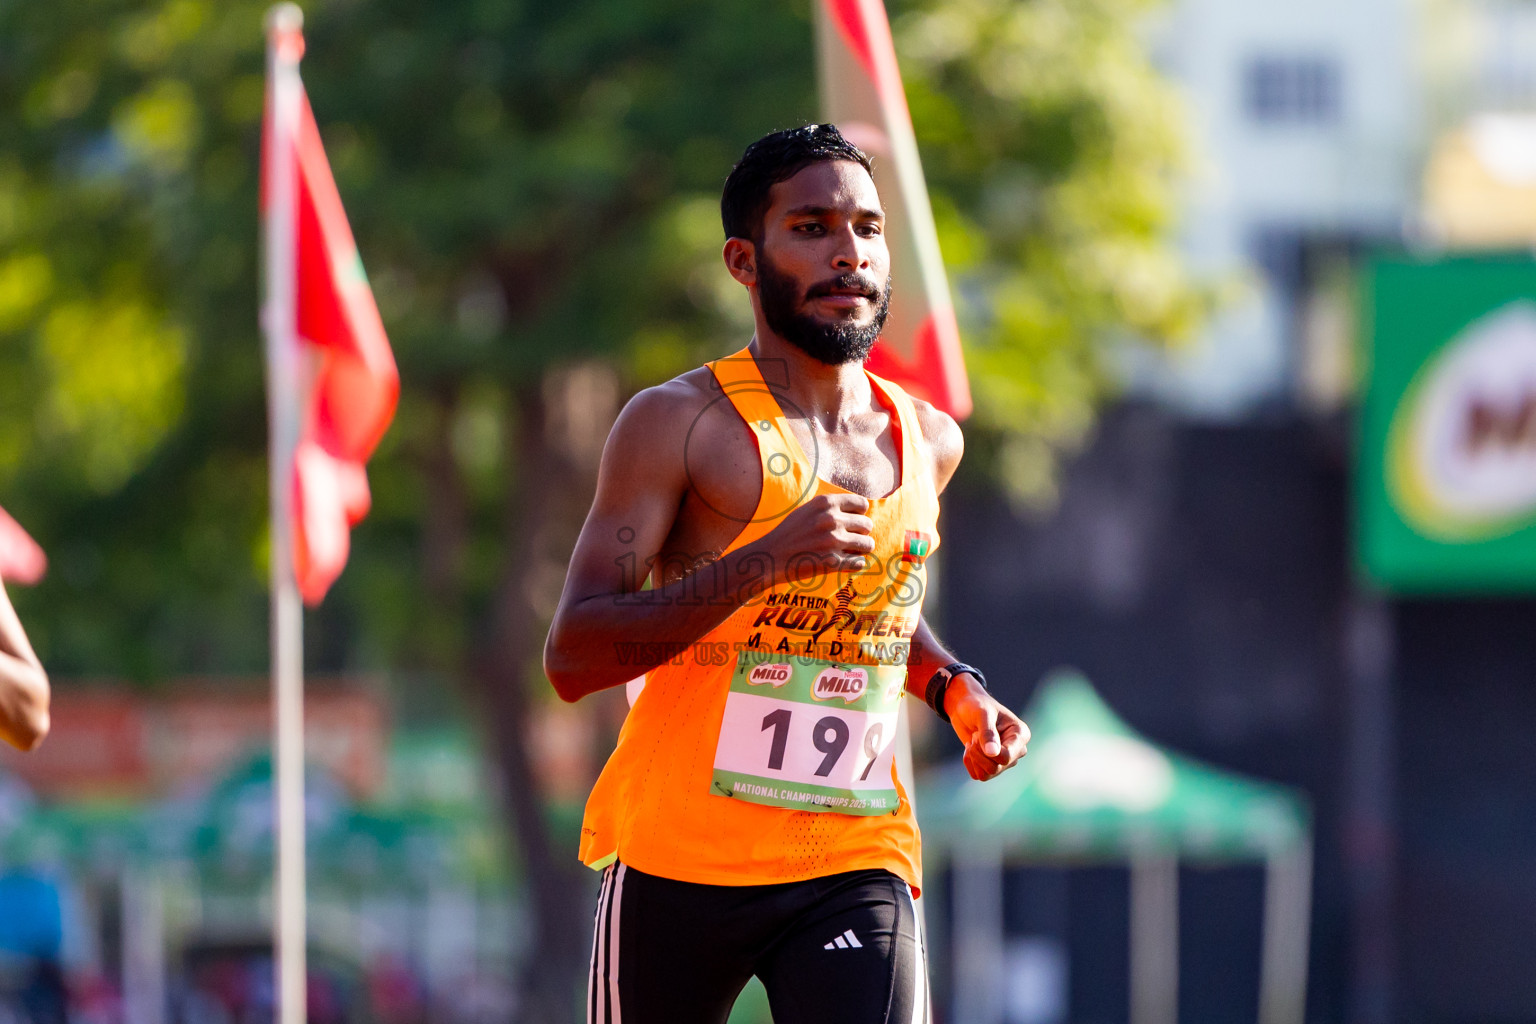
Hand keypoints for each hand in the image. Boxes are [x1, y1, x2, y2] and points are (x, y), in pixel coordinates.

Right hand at [746, 493, 874, 585]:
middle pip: (867, 525)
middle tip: (849, 540)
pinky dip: (853, 564)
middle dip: (861, 533)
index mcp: (826, 503)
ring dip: (861, 549)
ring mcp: (833, 541)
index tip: (852, 523)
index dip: (860, 515)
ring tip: (850, 552)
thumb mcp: (808, 510)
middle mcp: (831, 519)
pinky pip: (859, 563)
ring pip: (868, 544)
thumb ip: (831, 508)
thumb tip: (860, 510)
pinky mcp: (832, 562)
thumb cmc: (789, 533)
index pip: (862, 505)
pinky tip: (842, 563)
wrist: (770, 557)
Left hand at [944, 675, 1028, 780]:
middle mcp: (1016, 750)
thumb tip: (993, 753)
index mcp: (1021, 735)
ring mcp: (1004, 760)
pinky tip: (970, 748)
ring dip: (974, 758)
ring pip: (987, 775)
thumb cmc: (976, 705)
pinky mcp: (991, 765)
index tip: (976, 735)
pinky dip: (969, 763)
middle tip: (974, 735)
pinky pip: (978, 775)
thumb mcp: (982, 714)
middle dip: (978, 754)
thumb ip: (988, 733)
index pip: (1007, 757)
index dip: (988, 752)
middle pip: (996, 768)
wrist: (964, 707)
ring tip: (973, 740)